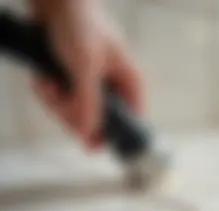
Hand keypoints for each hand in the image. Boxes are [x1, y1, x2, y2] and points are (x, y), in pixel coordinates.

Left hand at [29, 0, 144, 148]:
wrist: (55, 0)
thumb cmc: (79, 23)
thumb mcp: (85, 65)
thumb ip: (88, 102)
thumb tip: (88, 135)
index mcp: (129, 84)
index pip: (129, 122)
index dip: (111, 136)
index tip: (91, 145)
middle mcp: (114, 89)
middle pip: (98, 124)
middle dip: (72, 114)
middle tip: (58, 98)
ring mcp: (93, 88)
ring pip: (76, 115)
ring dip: (56, 103)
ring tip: (48, 83)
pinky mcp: (75, 84)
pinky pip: (62, 103)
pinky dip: (48, 94)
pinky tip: (44, 79)